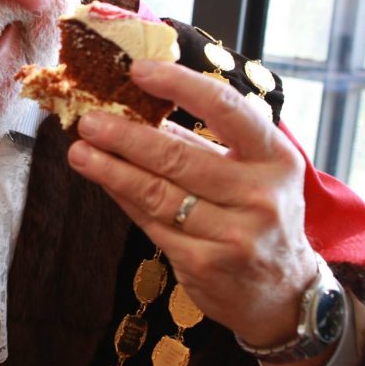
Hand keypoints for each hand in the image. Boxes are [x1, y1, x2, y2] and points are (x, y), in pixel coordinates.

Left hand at [67, 60, 325, 365]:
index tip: (139, 71)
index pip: (226, 108)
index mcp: (275, 158)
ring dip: (113, 170)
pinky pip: (154, 225)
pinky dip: (125, 200)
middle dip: (127, 136)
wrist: (284, 294)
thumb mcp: (251, 173)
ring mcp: (235, 234)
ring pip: (159, 194)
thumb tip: (139, 108)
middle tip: (90, 120)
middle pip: (180, 157)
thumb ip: (202, 143)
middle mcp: (260, 195)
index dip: (180, 86)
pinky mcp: (207, 265)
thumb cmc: (259, 217)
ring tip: (80, 151)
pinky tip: (104, 183)